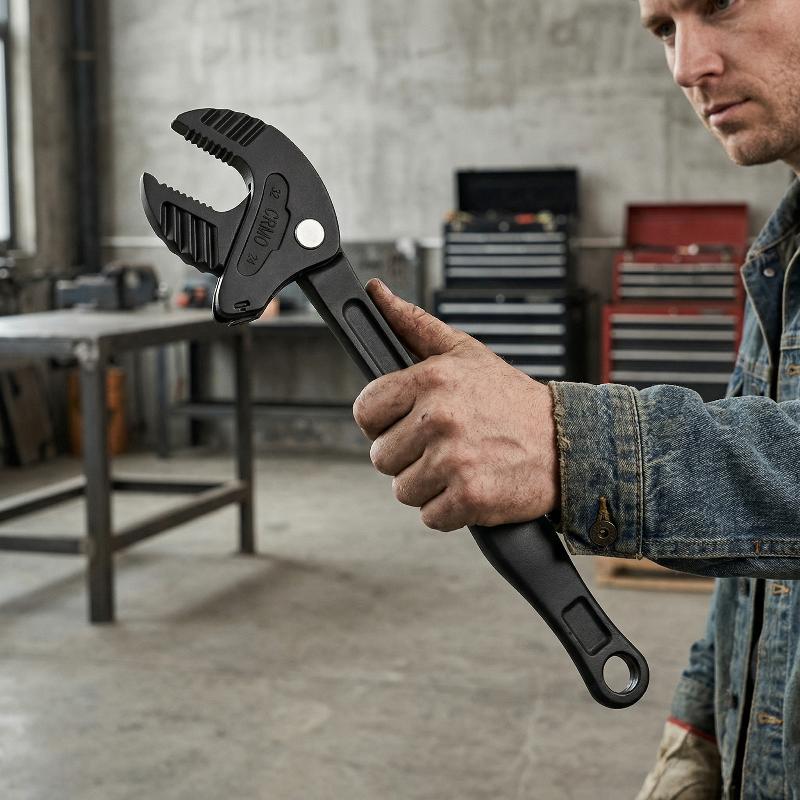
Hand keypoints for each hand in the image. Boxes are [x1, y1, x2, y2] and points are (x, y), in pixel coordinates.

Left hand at [353, 279, 559, 531]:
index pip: (365, 410)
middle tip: (443, 445)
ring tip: (460, 465)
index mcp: (431, 378)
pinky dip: (449, 510)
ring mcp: (454, 459)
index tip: (403, 424)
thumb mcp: (464, 352)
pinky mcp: (470, 496)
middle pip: (381, 456)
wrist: (567, 441)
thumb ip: (413, 324)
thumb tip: (376, 293)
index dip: (382, 422)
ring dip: (428, 484)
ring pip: (403, 489)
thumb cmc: (509, 398)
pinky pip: (430, 516)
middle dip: (408, 456)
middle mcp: (439, 417)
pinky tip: (472, 485)